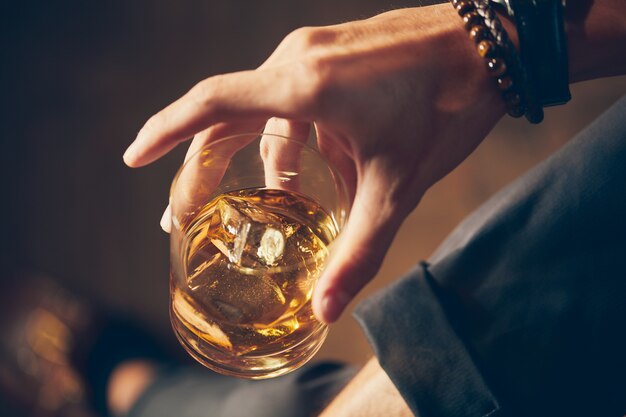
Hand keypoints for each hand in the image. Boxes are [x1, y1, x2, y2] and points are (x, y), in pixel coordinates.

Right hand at [123, 4, 504, 322]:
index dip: (165, 131)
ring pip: (263, 112)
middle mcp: (296, 62)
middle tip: (187, 211)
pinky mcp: (331, 56)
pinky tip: (318, 167)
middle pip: (227, 116)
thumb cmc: (447, 104)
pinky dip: (296, 138)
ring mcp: (314, 54)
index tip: (132, 156)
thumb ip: (360, 250)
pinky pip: (295, 100)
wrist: (491, 43)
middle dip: (204, 167)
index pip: (211, 105)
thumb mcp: (399, 185)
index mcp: (302, 86)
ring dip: (261, 157)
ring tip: (270, 201)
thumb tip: (326, 308)